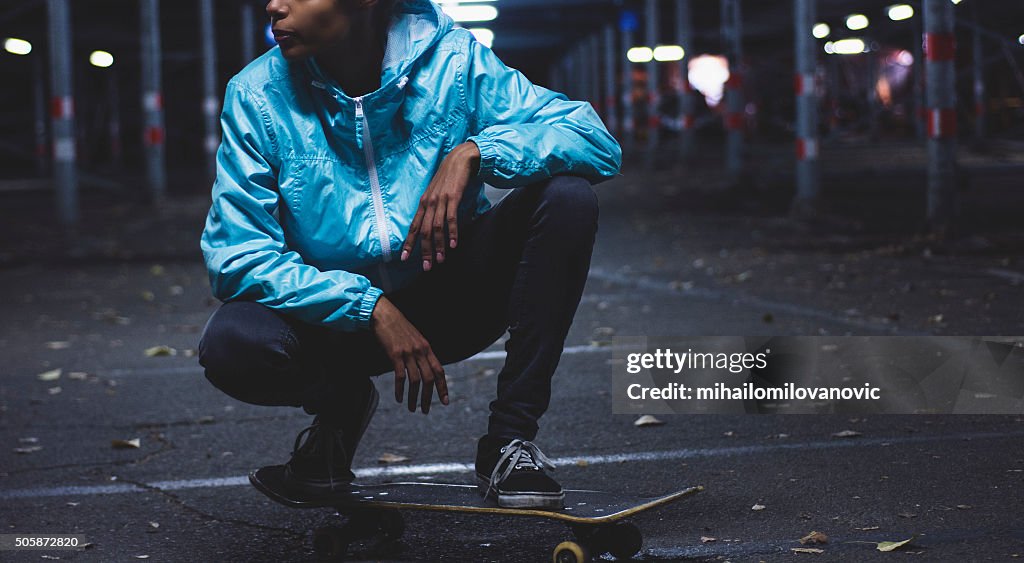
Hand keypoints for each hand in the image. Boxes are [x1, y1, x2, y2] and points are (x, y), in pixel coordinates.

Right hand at [370, 296, 448, 413]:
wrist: (384, 315)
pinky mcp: (395, 354)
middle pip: (429, 379)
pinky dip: (400, 390)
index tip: (445, 401)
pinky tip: (399, 398)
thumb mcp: (415, 339)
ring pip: (416, 381)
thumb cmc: (398, 327)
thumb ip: (421, 353)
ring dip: (414, 397)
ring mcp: (408, 353)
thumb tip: (425, 368)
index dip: (443, 387)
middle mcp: (421, 351)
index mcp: (427, 348)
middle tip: (426, 410)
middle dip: (429, 397)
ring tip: (412, 408)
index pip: (439, 371)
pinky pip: (401, 376)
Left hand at [400, 141, 479, 270]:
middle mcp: (429, 203)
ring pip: (436, 228)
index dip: (408, 243)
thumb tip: (432, 225)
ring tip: (440, 260)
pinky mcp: (453, 197)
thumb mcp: (436, 193)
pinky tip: (453, 244)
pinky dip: (452, 232)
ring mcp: (440, 200)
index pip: (414, 227)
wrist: (459, 160)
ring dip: (438, 246)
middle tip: (426, 267)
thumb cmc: (448, 178)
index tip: (404, 258)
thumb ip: (433, 208)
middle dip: (424, 251)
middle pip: (424, 231)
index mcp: (424, 203)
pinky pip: (451, 218)